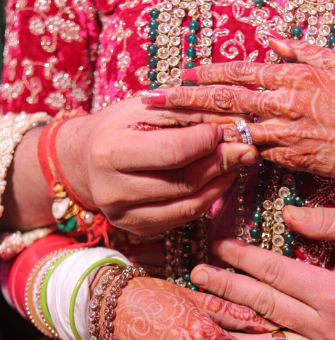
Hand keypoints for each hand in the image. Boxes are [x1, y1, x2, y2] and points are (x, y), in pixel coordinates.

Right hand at [56, 97, 257, 235]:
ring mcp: (124, 217)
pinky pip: (183, 219)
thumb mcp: (145, 109)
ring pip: (189, 207)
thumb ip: (186, 115)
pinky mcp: (137, 230)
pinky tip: (215, 182)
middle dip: (221, 164)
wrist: (85, 160)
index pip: (173, 152)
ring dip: (220, 185)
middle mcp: (113, 192)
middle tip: (245, 150)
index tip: (224, 129)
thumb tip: (233, 127)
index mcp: (110, 153)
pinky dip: (206, 200)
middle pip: (184, 183)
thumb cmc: (117, 127)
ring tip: (235, 165)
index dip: (206, 141)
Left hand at [142, 39, 334, 214]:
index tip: (182, 74)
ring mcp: (284, 134)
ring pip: (231, 130)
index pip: (240, 73)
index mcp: (292, 77)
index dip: (208, 73)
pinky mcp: (288, 158)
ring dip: (196, 130)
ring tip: (166, 131)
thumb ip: (301, 51)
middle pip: (224, 100)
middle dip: (184, 100)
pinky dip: (230, 153)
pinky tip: (205, 155)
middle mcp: (283, 103)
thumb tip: (273, 41)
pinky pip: (254, 154)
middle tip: (151, 101)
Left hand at [189, 206, 334, 339]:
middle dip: (225, 290)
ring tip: (201, 328)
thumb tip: (286, 215)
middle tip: (196, 277)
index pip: (274, 272)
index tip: (218, 247)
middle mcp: (327, 330)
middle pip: (263, 308)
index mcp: (334, 292)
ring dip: (233, 339)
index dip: (242, 258)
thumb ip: (328, 220)